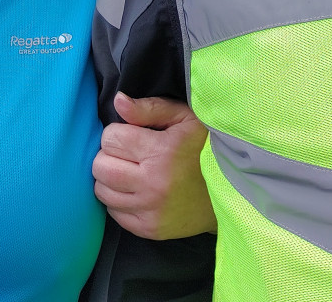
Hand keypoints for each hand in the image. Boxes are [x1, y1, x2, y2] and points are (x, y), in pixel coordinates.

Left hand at [92, 92, 216, 239]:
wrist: (231, 192)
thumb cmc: (206, 147)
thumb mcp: (185, 118)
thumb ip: (149, 108)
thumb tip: (118, 101)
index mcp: (162, 152)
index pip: (110, 138)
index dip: (119, 132)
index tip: (133, 134)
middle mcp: (153, 184)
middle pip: (100, 166)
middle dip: (110, 154)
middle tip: (129, 153)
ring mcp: (150, 210)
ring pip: (102, 191)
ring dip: (111, 178)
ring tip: (131, 171)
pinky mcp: (150, 229)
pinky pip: (114, 213)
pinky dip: (119, 199)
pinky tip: (136, 190)